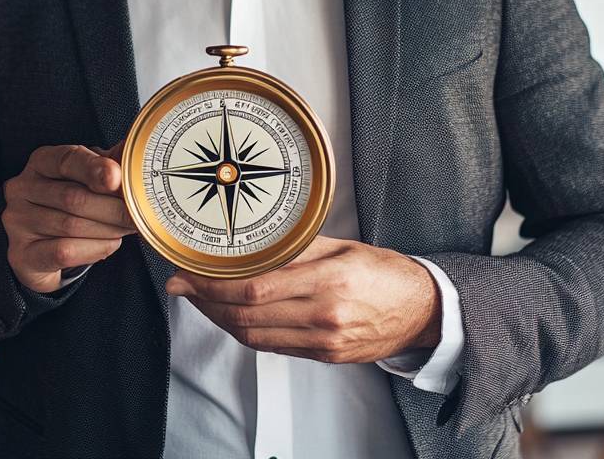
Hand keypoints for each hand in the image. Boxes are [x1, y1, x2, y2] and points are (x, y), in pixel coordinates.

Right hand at [2, 140, 134, 293]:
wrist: (44, 247)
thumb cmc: (69, 201)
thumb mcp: (88, 175)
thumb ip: (109, 163)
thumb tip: (132, 154)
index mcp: (42, 161)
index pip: (67, 160)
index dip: (93, 168)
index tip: (116, 177)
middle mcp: (22, 188)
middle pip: (73, 197)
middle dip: (112, 208)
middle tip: (136, 214)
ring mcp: (18, 222)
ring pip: (71, 226)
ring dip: (108, 229)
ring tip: (125, 229)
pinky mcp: (22, 254)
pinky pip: (64, 252)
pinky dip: (94, 248)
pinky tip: (108, 244)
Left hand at [164, 235, 440, 362]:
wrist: (421, 309)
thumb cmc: (383, 271)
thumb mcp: (341, 246)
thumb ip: (296, 248)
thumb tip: (250, 246)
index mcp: (327, 282)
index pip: (255, 287)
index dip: (214, 284)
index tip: (190, 272)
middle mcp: (323, 316)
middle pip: (247, 315)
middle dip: (206, 301)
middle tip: (182, 285)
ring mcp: (323, 342)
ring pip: (254, 336)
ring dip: (219, 319)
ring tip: (200, 299)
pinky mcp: (325, 357)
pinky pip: (273, 346)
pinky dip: (245, 332)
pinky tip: (231, 316)